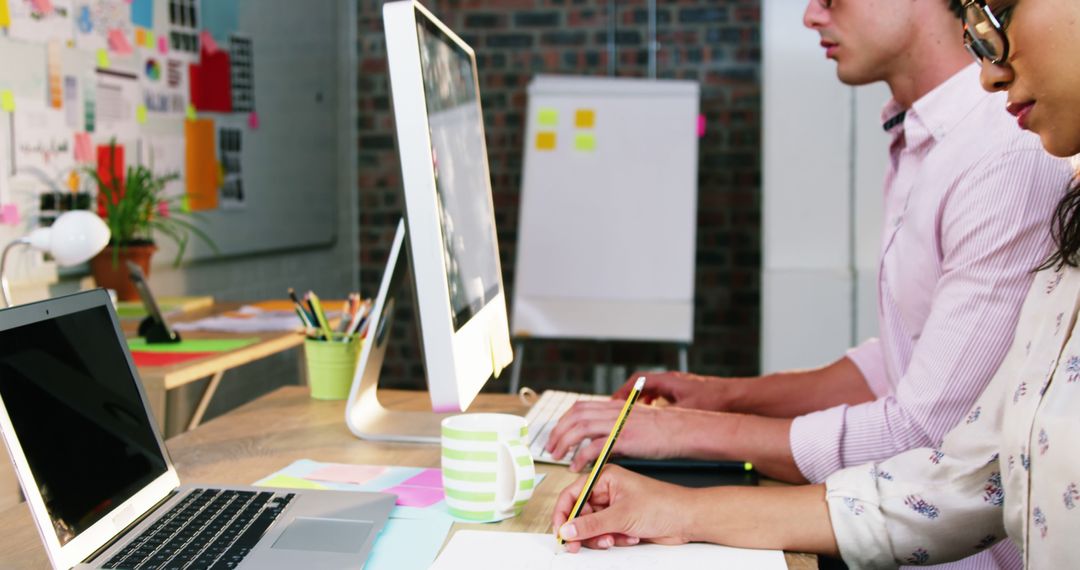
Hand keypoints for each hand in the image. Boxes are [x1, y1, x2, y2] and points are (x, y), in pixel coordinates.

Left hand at [544, 400, 694, 471]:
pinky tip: (578, 467)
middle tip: (550, 448)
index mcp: (614, 406)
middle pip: (574, 416)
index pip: (579, 407)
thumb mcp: (636, 421)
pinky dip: (582, 457)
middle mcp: (613, 411)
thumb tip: (602, 441)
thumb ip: (617, 426)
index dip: (563, 420)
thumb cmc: (665, 429)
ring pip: (580, 428)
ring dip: (565, 443)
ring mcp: (618, 423)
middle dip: (558, 432)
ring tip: (558, 457)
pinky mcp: (625, 438)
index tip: (556, 434)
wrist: (685, 429)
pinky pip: (595, 446)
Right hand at [552, 465, 693, 552]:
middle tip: (578, 545)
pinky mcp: (622, 522)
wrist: (687, 519)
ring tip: (614, 539)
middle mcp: (607, 491)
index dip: (563, 513)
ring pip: (592, 527)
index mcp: (604, 478)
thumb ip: (591, 524)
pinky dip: (614, 539)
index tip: (560, 531)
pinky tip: (629, 538)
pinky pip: (605, 534)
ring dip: (601, 537)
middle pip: (580, 514)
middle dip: (583, 530)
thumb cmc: (663, 504)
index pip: (572, 494)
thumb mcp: (621, 515)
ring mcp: (614, 508)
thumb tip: (567, 529)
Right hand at [613, 371, 741, 410]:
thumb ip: (663, 415)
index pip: (636, 381)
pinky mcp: (687, 395)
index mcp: (668, 381)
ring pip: (653, 393)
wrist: (739, 398)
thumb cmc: (717, 400)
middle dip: (628, 398)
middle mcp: (672, 381)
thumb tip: (645, 424)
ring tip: (635, 416)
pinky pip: (664, 399)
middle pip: (642, 386)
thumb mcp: (685, 410)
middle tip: (619, 411)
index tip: (612, 404)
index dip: (622, 392)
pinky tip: (658, 419)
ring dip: (642, 403)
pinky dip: (656, 407)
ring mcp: (680, 387)